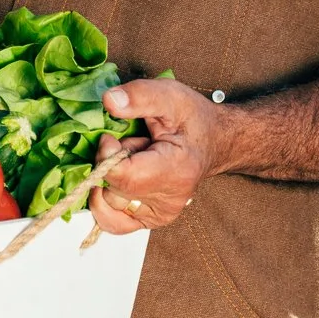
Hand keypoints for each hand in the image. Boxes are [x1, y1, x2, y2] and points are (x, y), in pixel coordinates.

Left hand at [89, 78, 231, 234]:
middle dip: (111, 163)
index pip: (122, 176)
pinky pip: (113, 221)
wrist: (213, 141)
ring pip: (108, 204)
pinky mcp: (151, 221)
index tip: (111, 136)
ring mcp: (160, 215)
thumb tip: (108, 100)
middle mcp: (169, 200)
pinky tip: (119, 180)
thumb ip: (140, 96)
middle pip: (112, 188)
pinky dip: (106, 200)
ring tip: (134, 161)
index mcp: (175, 170)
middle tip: (134, 145)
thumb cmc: (192, 119)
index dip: (106, 154)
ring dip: (112, 179)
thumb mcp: (170, 95)